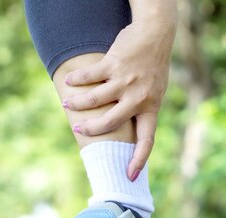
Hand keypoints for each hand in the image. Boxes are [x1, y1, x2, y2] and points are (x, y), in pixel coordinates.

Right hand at [63, 20, 175, 178]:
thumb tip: (125, 127)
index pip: (147, 140)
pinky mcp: (114, 64)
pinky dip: (77, 80)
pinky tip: (69, 81)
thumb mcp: (155, 90)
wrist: (156, 33)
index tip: (129, 176)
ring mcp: (126, 80)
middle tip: (79, 129)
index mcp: (151, 107)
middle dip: (91, 129)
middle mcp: (139, 97)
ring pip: (95, 99)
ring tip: (68, 103)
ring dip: (78, 103)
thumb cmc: (153, 65)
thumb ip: (142, 106)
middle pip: (110, 122)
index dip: (138, 160)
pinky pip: (90, 76)